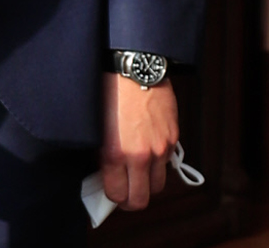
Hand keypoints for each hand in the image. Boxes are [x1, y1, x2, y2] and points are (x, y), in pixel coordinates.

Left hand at [99, 73, 178, 210]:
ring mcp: (160, 148)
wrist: (133, 66)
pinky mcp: (173, 137)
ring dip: (147, 183)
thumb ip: (102, 153)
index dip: (112, 198)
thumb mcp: (95, 125)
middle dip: (131, 200)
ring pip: (158, 184)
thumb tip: (104, 173)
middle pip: (142, 199)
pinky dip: (158, 163)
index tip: (109, 192)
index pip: (118, 195)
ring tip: (136, 173)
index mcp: (116, 153)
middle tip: (123, 193)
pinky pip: (167, 162)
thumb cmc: (107, 90)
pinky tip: (147, 151)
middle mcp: (141, 155)